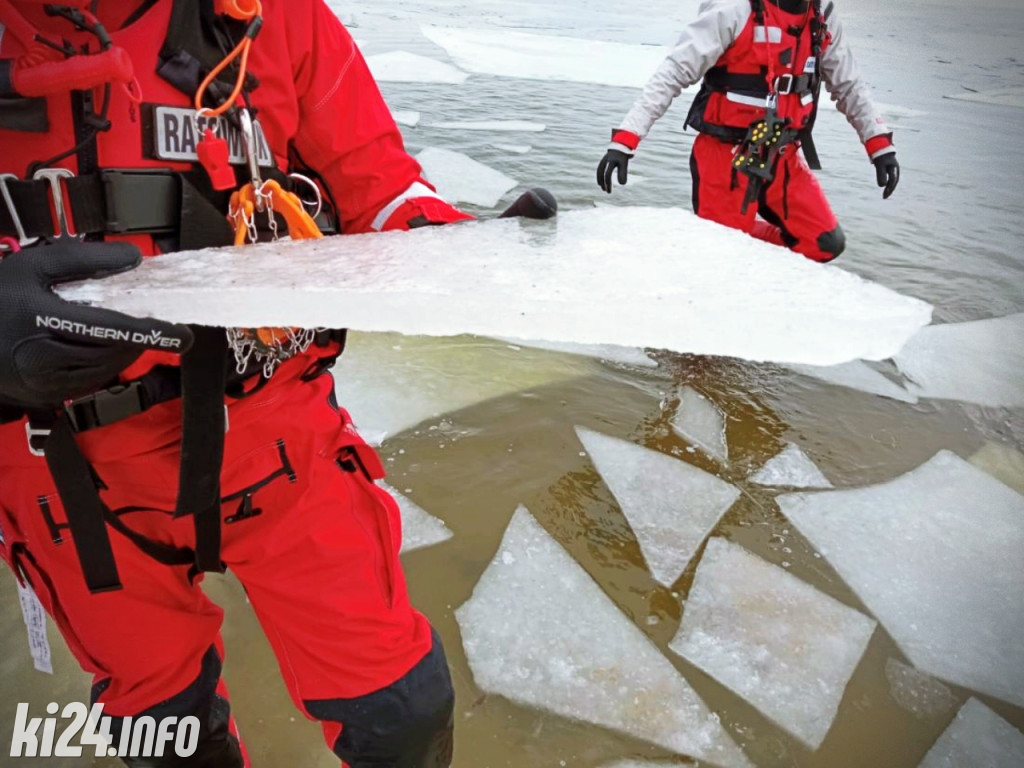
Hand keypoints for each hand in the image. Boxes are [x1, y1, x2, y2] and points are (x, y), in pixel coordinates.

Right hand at [0, 240, 193, 409]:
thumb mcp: (34, 264)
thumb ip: (84, 259)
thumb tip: (132, 258)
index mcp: (43, 318)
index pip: (112, 328)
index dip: (152, 333)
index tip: (183, 336)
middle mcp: (45, 357)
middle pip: (113, 350)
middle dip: (136, 336)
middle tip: (148, 321)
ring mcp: (45, 381)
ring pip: (106, 368)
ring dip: (123, 350)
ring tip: (122, 330)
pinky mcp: (47, 394)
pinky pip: (90, 381)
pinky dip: (103, 364)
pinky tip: (98, 347)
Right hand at [597, 149, 631, 193]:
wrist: (620, 147)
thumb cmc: (623, 157)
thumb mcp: (624, 164)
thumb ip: (623, 174)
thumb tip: (622, 184)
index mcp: (612, 161)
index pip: (608, 174)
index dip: (608, 183)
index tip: (610, 190)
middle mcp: (606, 160)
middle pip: (602, 173)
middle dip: (603, 183)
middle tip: (606, 191)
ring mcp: (603, 160)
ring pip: (599, 172)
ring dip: (600, 180)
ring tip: (602, 187)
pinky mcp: (602, 161)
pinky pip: (599, 170)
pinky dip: (599, 176)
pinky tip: (600, 182)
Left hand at [872, 152, 899, 198]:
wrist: (882, 149)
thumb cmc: (880, 156)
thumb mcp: (880, 165)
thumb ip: (881, 174)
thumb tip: (882, 186)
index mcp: (894, 168)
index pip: (892, 180)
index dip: (889, 187)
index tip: (885, 194)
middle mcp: (896, 170)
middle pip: (894, 182)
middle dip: (890, 190)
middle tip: (884, 197)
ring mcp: (894, 171)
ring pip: (893, 182)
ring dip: (889, 189)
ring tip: (884, 196)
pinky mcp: (890, 171)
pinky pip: (890, 180)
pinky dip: (888, 185)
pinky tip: (885, 190)